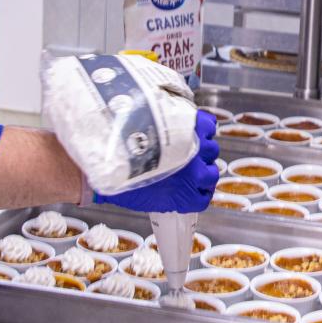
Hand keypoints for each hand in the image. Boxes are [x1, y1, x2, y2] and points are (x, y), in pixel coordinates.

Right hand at [95, 111, 220, 212]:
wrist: (110, 169)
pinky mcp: (188, 197)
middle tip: (186, 159)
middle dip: (201, 153)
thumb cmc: (123, 146)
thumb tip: (167, 127)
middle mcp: (196, 149)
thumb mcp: (147, 124)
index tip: (195, 135)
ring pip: (211, 173)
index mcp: (189, 127)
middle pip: (210, 150)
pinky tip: (190, 192)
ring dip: (204, 174)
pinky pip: (204, 197)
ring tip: (188, 176)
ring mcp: (196, 174)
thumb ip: (163, 126)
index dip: (202, 132)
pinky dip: (200, 194)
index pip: (208, 125)